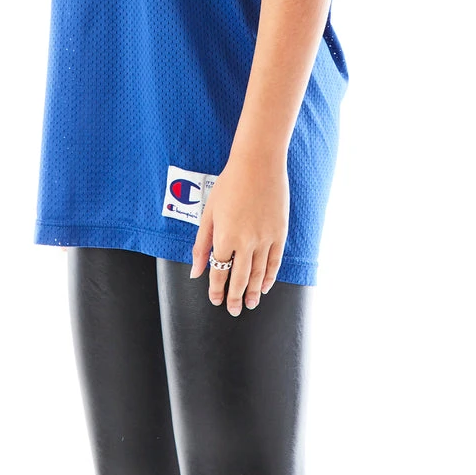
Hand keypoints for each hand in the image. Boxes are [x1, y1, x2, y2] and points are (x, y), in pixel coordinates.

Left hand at [189, 148, 289, 315]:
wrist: (257, 164)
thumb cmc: (229, 184)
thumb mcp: (209, 213)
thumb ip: (201, 245)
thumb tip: (195, 271)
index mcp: (224, 237)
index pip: (219, 273)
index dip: (216, 290)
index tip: (215, 300)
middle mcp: (246, 242)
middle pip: (240, 278)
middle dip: (236, 297)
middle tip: (234, 310)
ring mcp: (265, 238)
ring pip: (259, 274)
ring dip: (254, 292)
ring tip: (251, 304)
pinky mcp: (280, 233)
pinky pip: (275, 261)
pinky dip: (271, 277)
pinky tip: (266, 286)